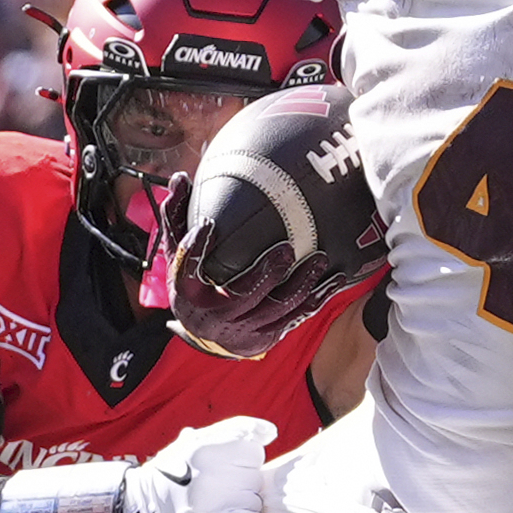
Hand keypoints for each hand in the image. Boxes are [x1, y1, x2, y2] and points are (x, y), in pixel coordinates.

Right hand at [122, 415, 277, 512]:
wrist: (135, 512)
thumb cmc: (169, 476)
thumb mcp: (189, 444)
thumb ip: (228, 433)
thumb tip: (269, 432)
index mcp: (202, 445)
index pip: (253, 447)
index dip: (247, 458)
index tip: (235, 466)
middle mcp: (207, 470)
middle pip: (256, 475)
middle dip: (245, 484)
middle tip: (221, 491)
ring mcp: (208, 500)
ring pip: (256, 500)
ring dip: (245, 506)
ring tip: (220, 507)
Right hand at [167, 173, 348, 360]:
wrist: (205, 334)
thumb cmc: (194, 282)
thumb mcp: (178, 254)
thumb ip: (178, 217)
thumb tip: (179, 178)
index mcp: (188, 291)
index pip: (186, 269)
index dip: (195, 248)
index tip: (208, 223)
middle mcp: (215, 313)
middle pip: (243, 295)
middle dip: (267, 273)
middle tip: (287, 248)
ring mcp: (243, 327)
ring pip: (277, 308)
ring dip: (301, 284)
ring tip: (319, 260)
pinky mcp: (266, 334)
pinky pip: (296, 316)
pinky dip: (317, 298)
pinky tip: (334, 278)